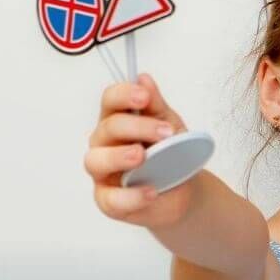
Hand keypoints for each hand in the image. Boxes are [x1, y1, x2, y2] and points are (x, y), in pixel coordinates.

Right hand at [85, 73, 195, 227]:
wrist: (183, 190)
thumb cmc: (170, 154)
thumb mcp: (169, 126)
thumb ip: (157, 106)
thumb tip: (144, 79)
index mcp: (118, 120)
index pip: (110, 100)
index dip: (124, 95)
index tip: (143, 96)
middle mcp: (104, 144)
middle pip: (108, 128)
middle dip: (136, 127)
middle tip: (165, 132)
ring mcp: (103, 172)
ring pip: (96, 160)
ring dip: (119, 156)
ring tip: (142, 156)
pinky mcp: (108, 200)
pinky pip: (113, 198)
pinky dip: (132, 196)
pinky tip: (151, 191)